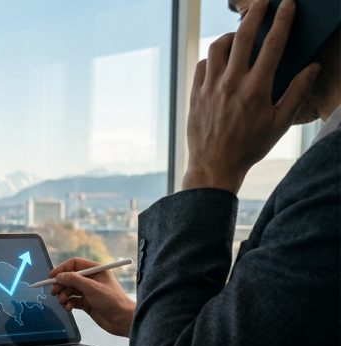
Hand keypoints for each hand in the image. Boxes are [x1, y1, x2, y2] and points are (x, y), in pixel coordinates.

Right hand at [50, 258, 134, 337]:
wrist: (122, 320)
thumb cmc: (113, 301)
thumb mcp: (92, 288)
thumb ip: (74, 280)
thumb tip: (59, 276)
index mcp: (96, 270)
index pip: (74, 264)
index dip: (62, 269)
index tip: (51, 276)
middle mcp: (91, 279)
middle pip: (69, 277)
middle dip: (61, 285)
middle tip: (54, 292)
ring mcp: (88, 291)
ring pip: (69, 290)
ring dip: (63, 296)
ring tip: (63, 302)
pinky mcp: (86, 302)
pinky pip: (72, 300)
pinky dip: (68, 303)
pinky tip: (69, 308)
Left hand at [183, 0, 319, 193]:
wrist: (214, 166)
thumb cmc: (250, 146)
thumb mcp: (280, 123)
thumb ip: (296, 92)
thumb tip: (312, 67)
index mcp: (257, 88)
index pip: (273, 44)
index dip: (282, 20)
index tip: (287, 5)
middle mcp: (232, 82)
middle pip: (243, 36)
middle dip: (255, 13)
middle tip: (262, 2)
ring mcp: (210, 87)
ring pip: (218, 47)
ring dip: (231, 35)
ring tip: (241, 35)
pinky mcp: (195, 93)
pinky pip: (203, 64)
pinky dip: (214, 57)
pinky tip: (222, 61)